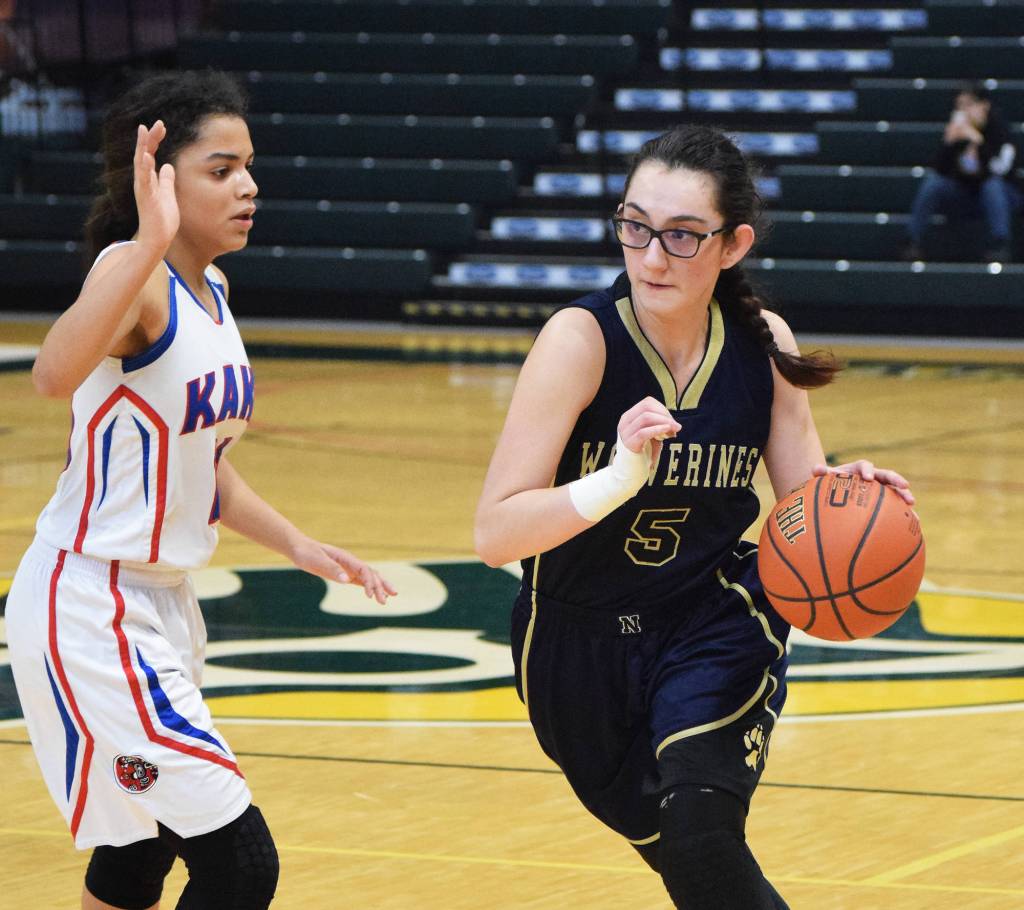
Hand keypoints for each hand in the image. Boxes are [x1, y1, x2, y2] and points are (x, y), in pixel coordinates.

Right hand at [133, 121, 178, 251]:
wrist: (158, 239)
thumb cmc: (162, 219)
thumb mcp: (168, 194)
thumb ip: (167, 180)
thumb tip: (168, 167)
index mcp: (148, 179)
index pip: (150, 154)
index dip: (154, 140)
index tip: (161, 126)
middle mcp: (143, 181)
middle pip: (144, 154)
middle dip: (149, 138)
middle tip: (157, 123)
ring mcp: (143, 189)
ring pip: (140, 164)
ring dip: (143, 147)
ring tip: (144, 131)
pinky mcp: (146, 199)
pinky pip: (144, 181)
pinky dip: (145, 168)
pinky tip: (148, 156)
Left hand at [291, 538, 397, 603]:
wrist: (300, 549)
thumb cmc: (308, 553)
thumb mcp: (317, 561)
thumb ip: (332, 569)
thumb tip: (347, 580)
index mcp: (346, 558)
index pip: (364, 569)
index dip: (369, 582)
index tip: (370, 595)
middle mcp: (351, 563)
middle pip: (371, 573)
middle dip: (380, 586)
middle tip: (386, 600)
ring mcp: (349, 568)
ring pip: (369, 577)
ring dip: (379, 587)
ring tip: (389, 598)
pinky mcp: (345, 574)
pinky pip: (361, 580)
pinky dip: (369, 587)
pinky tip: (375, 594)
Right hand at [617, 396, 681, 465]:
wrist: (631, 473)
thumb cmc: (643, 453)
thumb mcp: (653, 435)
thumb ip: (661, 426)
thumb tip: (675, 425)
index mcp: (629, 417)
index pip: (647, 403)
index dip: (663, 409)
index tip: (672, 422)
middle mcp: (625, 422)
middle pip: (647, 407)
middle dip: (665, 415)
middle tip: (676, 427)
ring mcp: (625, 432)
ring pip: (646, 417)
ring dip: (664, 422)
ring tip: (673, 432)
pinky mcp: (629, 444)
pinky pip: (644, 432)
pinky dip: (658, 429)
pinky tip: (668, 431)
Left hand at [812, 461, 913, 505]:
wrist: (841, 489)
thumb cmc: (834, 483)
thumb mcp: (827, 478)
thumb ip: (821, 472)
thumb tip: (815, 468)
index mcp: (859, 470)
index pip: (865, 466)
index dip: (867, 470)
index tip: (868, 478)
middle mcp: (874, 477)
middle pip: (887, 475)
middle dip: (896, 479)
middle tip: (905, 485)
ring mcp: (881, 488)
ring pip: (896, 489)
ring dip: (904, 494)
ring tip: (911, 503)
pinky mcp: (885, 499)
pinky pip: (897, 504)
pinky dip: (905, 510)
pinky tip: (914, 521)